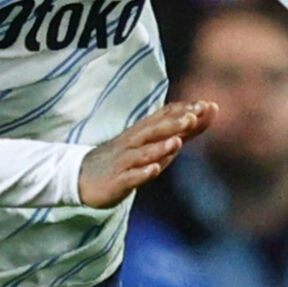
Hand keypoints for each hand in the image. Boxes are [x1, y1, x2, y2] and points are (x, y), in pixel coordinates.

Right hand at [79, 100, 214, 208]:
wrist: (80, 177)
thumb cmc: (123, 159)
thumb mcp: (151, 144)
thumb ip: (178, 132)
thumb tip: (204, 116)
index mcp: (142, 133)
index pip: (164, 117)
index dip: (184, 111)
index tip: (207, 105)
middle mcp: (133, 143)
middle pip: (153, 131)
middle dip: (173, 124)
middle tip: (193, 117)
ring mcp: (124, 162)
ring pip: (142, 153)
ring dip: (159, 147)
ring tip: (176, 142)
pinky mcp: (116, 181)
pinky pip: (130, 177)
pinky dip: (141, 173)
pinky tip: (153, 170)